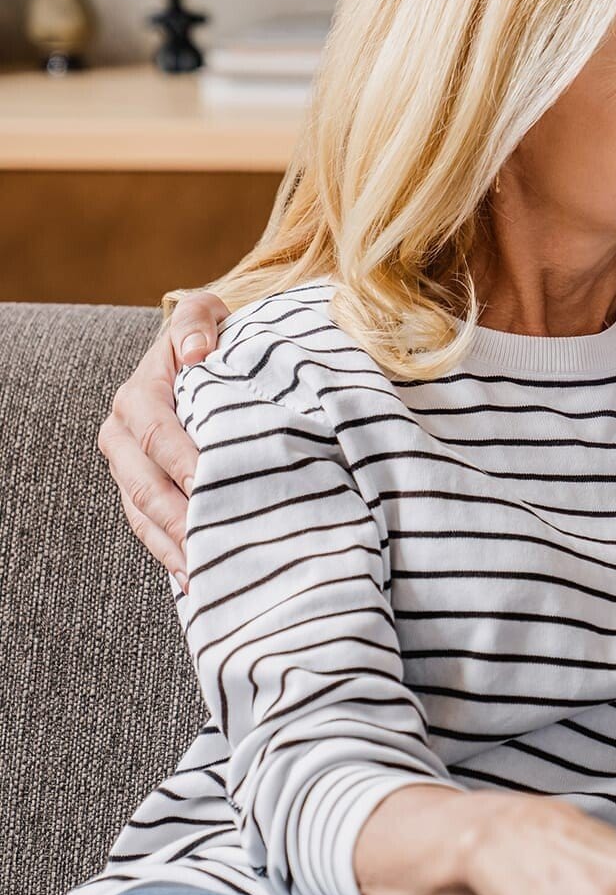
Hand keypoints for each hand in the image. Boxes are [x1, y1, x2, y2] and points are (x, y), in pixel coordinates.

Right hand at [97, 291, 228, 586]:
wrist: (204, 358)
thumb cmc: (212, 338)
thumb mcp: (207, 316)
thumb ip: (199, 323)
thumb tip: (197, 350)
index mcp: (139, 395)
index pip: (158, 433)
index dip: (182, 460)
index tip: (209, 484)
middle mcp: (124, 435)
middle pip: (145, 483)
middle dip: (177, 516)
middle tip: (210, 542)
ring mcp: (129, 468)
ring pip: (143, 513)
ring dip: (172, 544)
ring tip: (203, 571)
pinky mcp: (142, 491)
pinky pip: (149, 527)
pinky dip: (170, 553)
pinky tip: (196, 578)